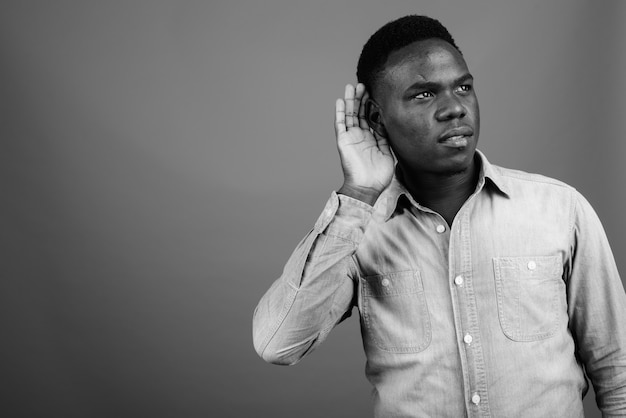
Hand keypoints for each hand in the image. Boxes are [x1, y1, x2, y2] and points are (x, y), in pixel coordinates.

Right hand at [335, 83, 393, 204]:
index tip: (376, 92)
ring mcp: (351, 138)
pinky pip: (340, 124)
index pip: (370, 117)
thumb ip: (387, 137)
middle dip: (361, 98)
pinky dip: (340, 112)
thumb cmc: (379, 175)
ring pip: (350, 115)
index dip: (372, 105)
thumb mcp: (388, 152)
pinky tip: (341, 100)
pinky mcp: (343, 141)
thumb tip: (389, 122)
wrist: (368, 187)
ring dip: (351, 101)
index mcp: (371, 138)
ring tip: (352, 86)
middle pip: (359, 113)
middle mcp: (360, 136)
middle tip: (364, 84)